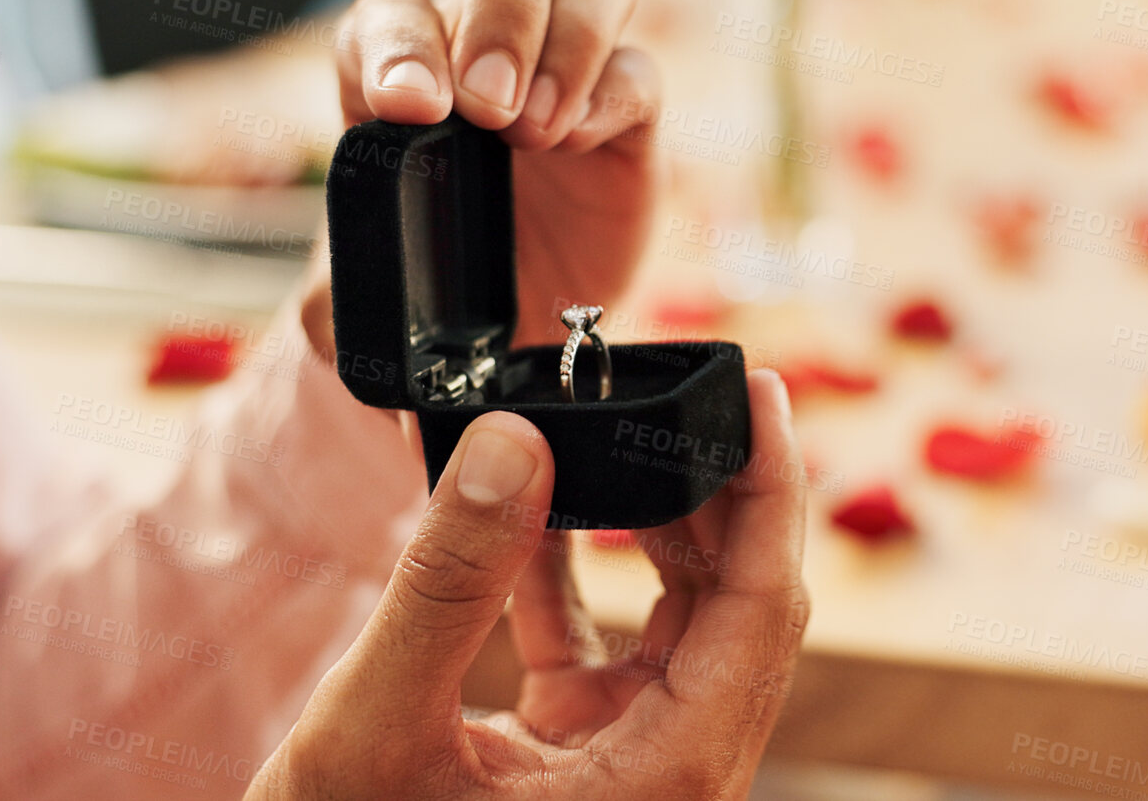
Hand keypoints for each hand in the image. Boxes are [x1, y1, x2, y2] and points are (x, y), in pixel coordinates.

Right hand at [245, 370, 807, 799]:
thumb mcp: (376, 728)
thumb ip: (449, 584)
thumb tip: (513, 442)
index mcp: (665, 782)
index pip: (763, 607)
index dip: (772, 487)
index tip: (764, 390)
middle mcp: (671, 776)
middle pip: (737, 606)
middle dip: (713, 488)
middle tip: (690, 386)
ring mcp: (629, 767)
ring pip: (678, 622)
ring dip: (645, 524)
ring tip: (611, 430)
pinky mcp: (579, 759)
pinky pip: (603, 646)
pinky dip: (567, 573)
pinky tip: (526, 503)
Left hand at [319, 0, 658, 349]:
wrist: (516, 328)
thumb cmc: (434, 280)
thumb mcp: (370, 303)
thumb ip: (341, 302)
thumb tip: (334, 317)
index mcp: (404, 63)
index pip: (396, 11)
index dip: (401, 42)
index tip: (407, 108)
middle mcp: (490, 39)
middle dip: (500, 11)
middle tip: (486, 105)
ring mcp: (570, 64)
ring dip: (566, 42)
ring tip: (536, 133)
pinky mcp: (632, 114)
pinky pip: (639, 69)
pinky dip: (612, 96)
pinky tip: (579, 146)